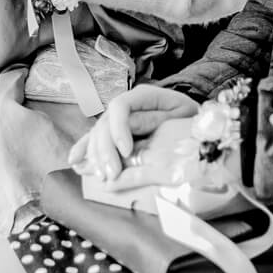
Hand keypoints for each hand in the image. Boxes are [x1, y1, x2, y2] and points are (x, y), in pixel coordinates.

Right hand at [68, 85, 197, 182]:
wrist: (197, 122)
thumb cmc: (191, 118)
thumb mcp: (180, 115)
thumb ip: (155, 120)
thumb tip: (128, 130)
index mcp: (142, 96)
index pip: (120, 106)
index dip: (118, 129)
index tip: (126, 151)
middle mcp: (126, 105)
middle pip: (105, 123)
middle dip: (105, 150)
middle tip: (111, 174)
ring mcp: (118, 119)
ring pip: (97, 134)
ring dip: (96, 156)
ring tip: (102, 176)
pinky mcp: (115, 133)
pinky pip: (96, 140)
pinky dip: (85, 150)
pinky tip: (75, 161)